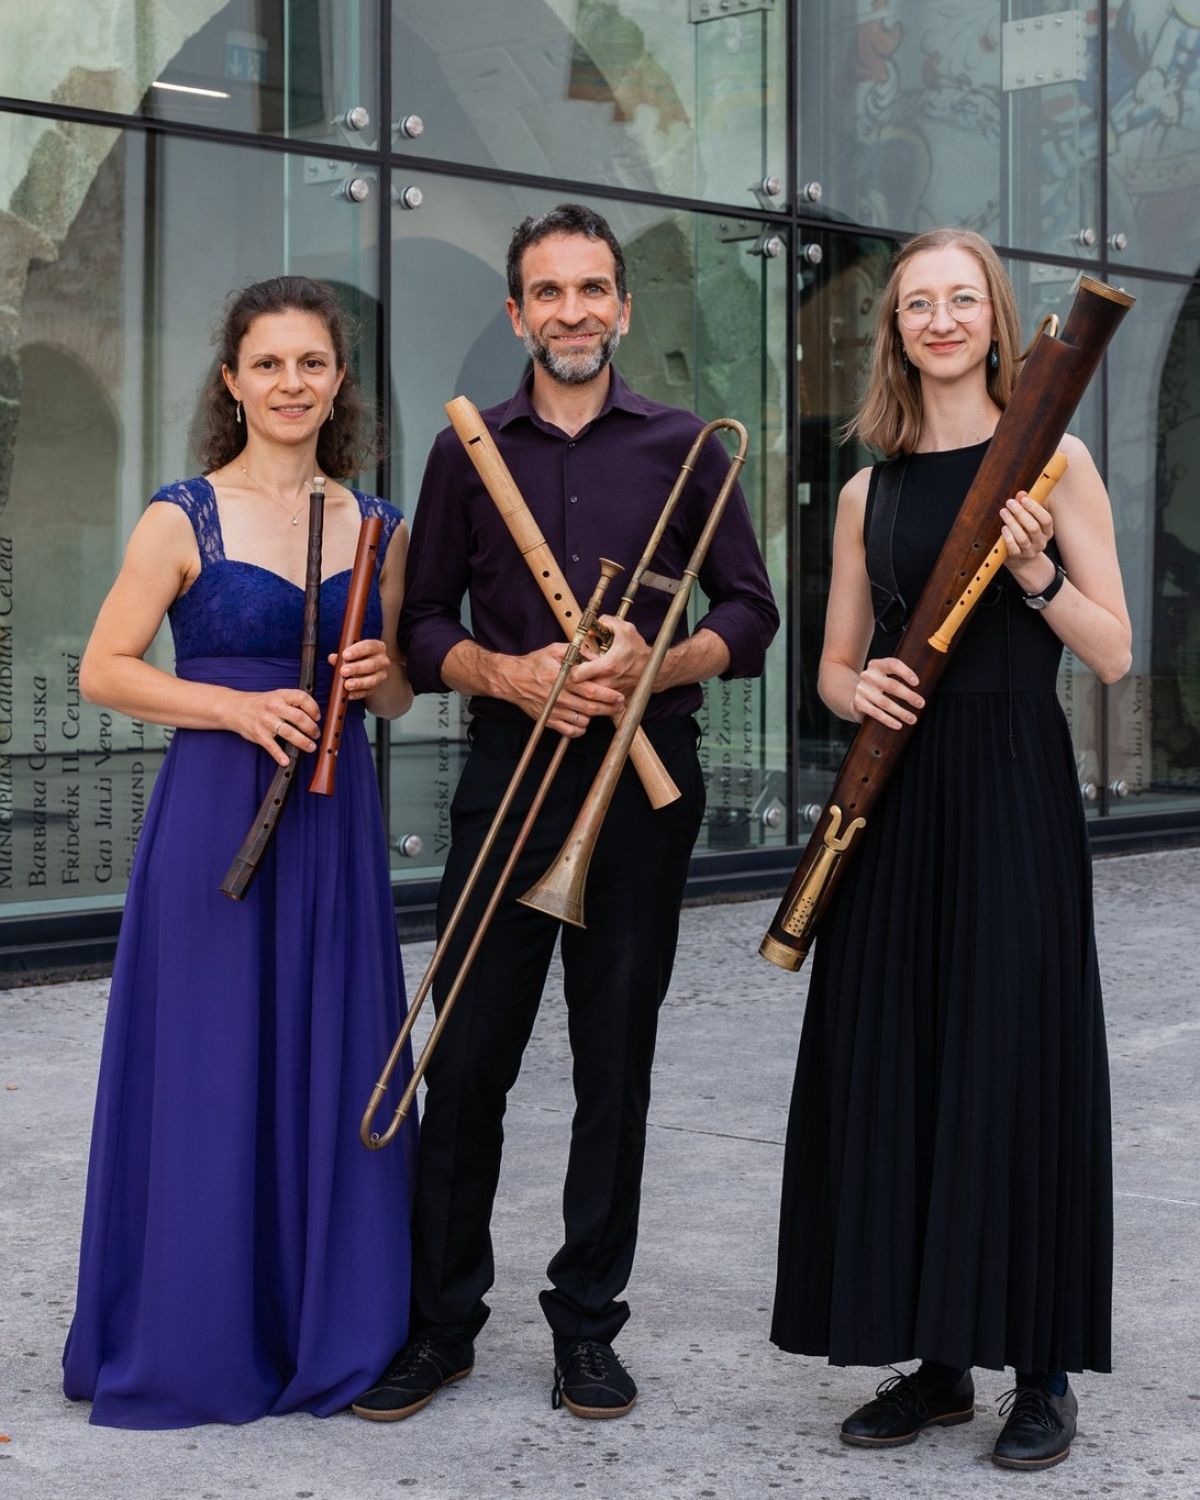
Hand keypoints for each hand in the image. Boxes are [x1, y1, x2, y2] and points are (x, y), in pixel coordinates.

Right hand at [226, 688, 320, 766]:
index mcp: (281, 695)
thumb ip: (292, 702)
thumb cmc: (260, 703)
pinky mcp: (259, 734)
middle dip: (312, 728)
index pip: (302, 698)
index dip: (314, 708)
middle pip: (299, 718)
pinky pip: (272, 747)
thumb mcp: (276, 696)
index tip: (317, 717)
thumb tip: (313, 716)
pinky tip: (286, 761)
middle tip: (316, 734)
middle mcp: (274, 707)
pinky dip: (280, 756)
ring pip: (289, 733)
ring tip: (310, 747)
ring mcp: (266, 721)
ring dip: (303, 742)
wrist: (235, 707)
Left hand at [330, 639, 390, 700]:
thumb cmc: (357, 656)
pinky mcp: (376, 687)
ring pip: (372, 680)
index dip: (357, 651)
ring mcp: (381, 675)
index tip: (345, 655)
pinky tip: (349, 694)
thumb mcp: (351, 652)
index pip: (369, 646)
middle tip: (343, 671)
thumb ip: (342, 655)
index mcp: (378, 647)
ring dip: (358, 683)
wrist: (366, 666)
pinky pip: (367, 692)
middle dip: (356, 668)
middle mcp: (382, 661)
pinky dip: (357, 694)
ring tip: (346, 685)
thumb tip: (332, 658)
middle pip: (372, 664)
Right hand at [503, 642, 624, 737]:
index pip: (590, 689)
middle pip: (590, 707)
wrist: (512, 679)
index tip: (620, 695)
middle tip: (620, 705)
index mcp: (562, 678)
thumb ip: (576, 651)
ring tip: (604, 710)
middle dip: (609, 708)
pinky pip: (569, 731)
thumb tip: (596, 656)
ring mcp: (554, 710)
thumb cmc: (535, 663)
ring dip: (595, 717)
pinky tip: (584, 720)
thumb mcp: (554, 650)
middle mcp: (559, 696)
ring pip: (582, 720)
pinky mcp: (549, 720)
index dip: (608, 694)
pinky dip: (580, 728)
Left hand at [573, 615, 651, 699]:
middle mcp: (607, 682)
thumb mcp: (625, 629)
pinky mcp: (613, 699)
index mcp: (607, 666)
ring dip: (584, 683)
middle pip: (578, 686)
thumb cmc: (639, 651)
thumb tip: (590, 628)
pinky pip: (596, 698)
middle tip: (578, 667)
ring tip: (588, 673)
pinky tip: (597, 679)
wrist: (655, 669)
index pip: (576, 675)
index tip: (571, 661)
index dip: (569, 667)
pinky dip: (594, 690)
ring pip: (586, 693)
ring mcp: (610, 693)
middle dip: (574, 677)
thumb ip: (607, 622)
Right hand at [851, 657, 923, 730]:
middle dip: (908, 696)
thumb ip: (899, 676)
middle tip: (921, 703)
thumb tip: (927, 685)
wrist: (854, 693)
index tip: (917, 683)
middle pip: (891, 685)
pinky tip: (898, 724)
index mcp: (877, 665)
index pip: (892, 664)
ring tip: (912, 718)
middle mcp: (868, 675)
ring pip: (884, 702)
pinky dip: (887, 720)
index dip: (905, 672)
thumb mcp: (885, 675)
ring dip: (900, 712)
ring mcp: (862, 689)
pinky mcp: (858, 703)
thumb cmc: (878, 685)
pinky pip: (875, 713)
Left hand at [1000, 490, 1055, 591]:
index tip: (1024, 499)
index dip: (1035, 508)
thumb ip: (1025, 507)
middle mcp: (1040, 542)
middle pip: (1033, 527)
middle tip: (1010, 503)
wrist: (1021, 559)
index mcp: (1047, 531)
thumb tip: (1021, 493)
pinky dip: (1008, 537)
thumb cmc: (1024, 533)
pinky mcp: (1017, 557)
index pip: (1046, 519)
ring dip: (1012, 523)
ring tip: (1003, 512)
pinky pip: (1013, 548)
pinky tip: (1003, 528)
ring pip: (1022, 538)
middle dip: (1021, 513)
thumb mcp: (1027, 520)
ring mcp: (1030, 551)